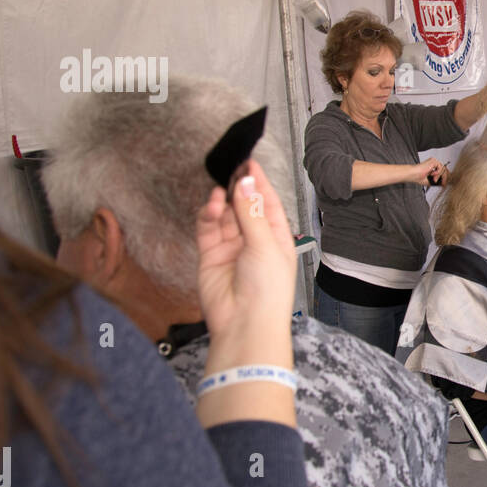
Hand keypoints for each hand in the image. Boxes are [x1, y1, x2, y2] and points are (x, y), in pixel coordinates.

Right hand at [196, 159, 295, 348]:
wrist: (245, 324)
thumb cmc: (267, 292)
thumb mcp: (265, 245)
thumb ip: (251, 213)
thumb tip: (246, 183)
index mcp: (277, 238)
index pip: (268, 203)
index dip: (259, 182)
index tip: (250, 161)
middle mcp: (255, 241)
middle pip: (245, 206)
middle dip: (239, 187)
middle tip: (232, 166)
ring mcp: (233, 248)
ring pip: (226, 215)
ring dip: (224, 200)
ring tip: (223, 186)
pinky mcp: (212, 256)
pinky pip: (209, 228)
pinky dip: (210, 214)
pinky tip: (214, 204)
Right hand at [413, 157, 447, 184]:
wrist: (414, 174)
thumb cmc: (418, 177)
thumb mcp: (430, 181)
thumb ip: (436, 181)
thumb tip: (443, 184)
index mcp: (432, 168)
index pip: (442, 171)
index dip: (444, 177)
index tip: (444, 183)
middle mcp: (433, 164)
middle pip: (444, 170)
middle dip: (444, 178)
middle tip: (442, 183)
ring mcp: (433, 162)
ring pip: (443, 169)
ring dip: (439, 176)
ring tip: (434, 179)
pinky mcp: (433, 161)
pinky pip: (440, 167)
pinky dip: (437, 172)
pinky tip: (432, 174)